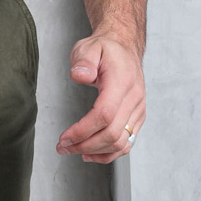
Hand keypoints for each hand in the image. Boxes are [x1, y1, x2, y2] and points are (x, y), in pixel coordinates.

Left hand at [56, 33, 144, 162]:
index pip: (104, 115)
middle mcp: (134, 98)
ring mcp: (138, 109)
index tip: (64, 137)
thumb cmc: (105, 49)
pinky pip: (127, 143)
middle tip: (62, 147)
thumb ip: (83, 61)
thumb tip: (79, 75)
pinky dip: (108, 154)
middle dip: (84, 145)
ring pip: (120, 143)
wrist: (124, 47)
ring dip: (94, 152)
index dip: (83, 131)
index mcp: (121, 82)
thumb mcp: (88, 47)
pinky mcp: (138, 117)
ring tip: (72, 150)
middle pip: (112, 134)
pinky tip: (90, 154)